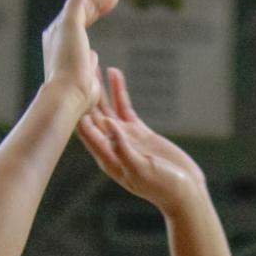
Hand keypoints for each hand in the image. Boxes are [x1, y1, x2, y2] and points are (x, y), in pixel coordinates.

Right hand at [41, 0, 129, 109]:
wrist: (66, 99)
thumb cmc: (78, 99)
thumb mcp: (87, 79)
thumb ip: (89, 64)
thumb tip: (93, 55)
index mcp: (65, 42)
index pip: (86, 16)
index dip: (102, 3)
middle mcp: (60, 30)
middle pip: (88, 1)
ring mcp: (63, 24)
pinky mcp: (67, 21)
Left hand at [76, 68, 205, 217]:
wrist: (185, 193)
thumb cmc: (163, 187)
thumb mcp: (142, 169)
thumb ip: (123, 148)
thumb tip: (107, 125)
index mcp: (107, 157)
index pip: (86, 130)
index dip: (77, 109)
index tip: (71, 86)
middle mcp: (111, 146)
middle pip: (92, 114)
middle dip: (85, 92)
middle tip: (77, 66)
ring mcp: (125, 138)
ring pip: (108, 107)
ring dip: (100, 87)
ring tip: (94, 63)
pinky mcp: (139, 133)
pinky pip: (125, 108)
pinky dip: (120, 92)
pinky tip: (116, 75)